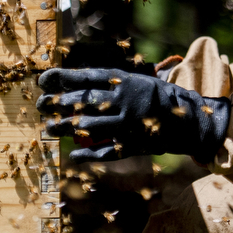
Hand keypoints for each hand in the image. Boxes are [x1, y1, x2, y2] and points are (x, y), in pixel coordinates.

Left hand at [37, 68, 230, 163]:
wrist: (192, 119)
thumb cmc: (160, 97)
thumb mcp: (138, 82)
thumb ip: (112, 84)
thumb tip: (80, 85)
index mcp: (125, 82)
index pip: (86, 77)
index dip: (62, 79)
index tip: (43, 80)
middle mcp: (125, 101)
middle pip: (84, 101)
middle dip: (58, 103)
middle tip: (40, 105)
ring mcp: (129, 124)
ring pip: (90, 126)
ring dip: (67, 127)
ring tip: (50, 128)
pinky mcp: (134, 144)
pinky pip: (107, 150)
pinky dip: (89, 154)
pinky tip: (73, 155)